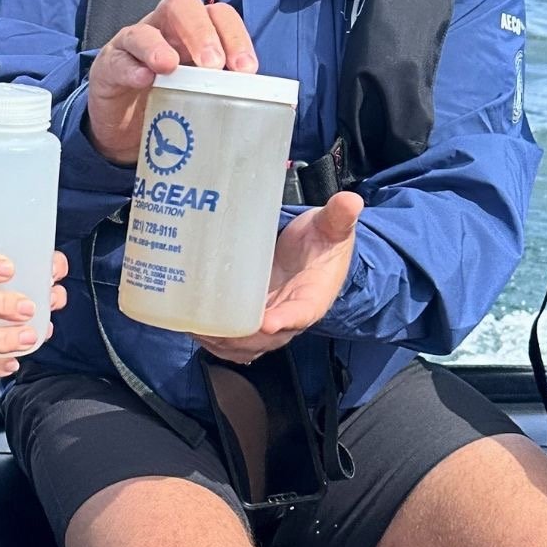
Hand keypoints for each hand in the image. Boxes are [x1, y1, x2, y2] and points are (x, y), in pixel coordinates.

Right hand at [86, 0, 256, 164]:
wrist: (126, 131)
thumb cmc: (171, 107)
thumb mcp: (203, 98)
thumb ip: (231, 94)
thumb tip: (282, 110)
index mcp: (194, 35)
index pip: (218, 16)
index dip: (235, 35)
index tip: (247, 69)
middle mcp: (163, 30)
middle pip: (181, 6)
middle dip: (200, 32)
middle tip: (214, 64)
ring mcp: (132, 47)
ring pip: (144, 29)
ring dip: (159, 46)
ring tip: (170, 67)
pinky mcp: (108, 68)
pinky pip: (117, 60)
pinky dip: (130, 68)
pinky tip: (142, 80)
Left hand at [196, 192, 363, 364]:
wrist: (315, 255)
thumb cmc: (322, 243)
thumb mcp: (331, 228)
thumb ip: (338, 217)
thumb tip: (350, 200)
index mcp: (313, 297)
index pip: (300, 313)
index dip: (283, 320)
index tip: (266, 322)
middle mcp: (290, 316)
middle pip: (265, 338)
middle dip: (240, 338)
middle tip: (213, 326)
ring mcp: (270, 322)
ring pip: (246, 345)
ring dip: (222, 343)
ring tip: (197, 329)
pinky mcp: (253, 321)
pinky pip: (236, 343)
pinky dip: (217, 342)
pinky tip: (196, 330)